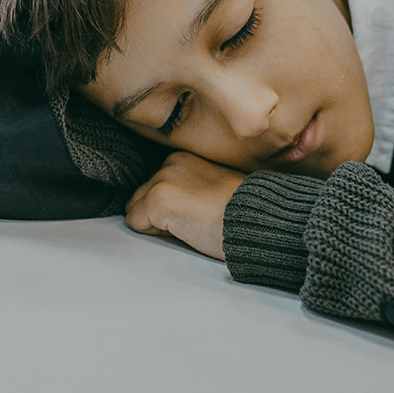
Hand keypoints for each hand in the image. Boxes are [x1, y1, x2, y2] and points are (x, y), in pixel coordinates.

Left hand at [125, 151, 246, 259]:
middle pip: (142, 196)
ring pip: (136, 208)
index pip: (156, 185)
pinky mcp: (158, 200)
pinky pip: (135, 222)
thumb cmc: (244, 211)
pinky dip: (154, 233)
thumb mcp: (213, 188)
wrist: (258, 218)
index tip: (194, 213)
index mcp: (183, 159)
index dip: (171, 207)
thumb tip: (173, 207)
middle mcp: (170, 164)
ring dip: (156, 223)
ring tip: (189, 224)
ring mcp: (162, 180)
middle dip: (159, 214)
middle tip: (193, 221)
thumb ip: (189, 188)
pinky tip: (183, 229)